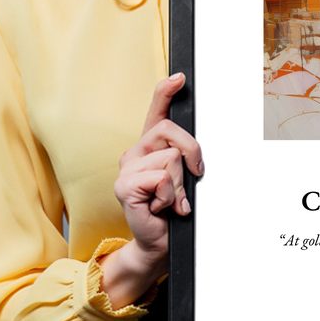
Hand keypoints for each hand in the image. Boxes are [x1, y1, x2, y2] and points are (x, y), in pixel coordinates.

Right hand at [99, 73, 203, 307]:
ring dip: (180, 185)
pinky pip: (161, 178)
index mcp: (150, 146)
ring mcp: (126, 168)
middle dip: (192, 153)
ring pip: (171, 158)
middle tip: (193, 177)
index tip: (180, 77)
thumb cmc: (173, 209)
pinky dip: (170, 196)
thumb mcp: (184, 178)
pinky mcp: (124, 186)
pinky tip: (161, 208)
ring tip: (171, 200)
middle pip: (171, 131)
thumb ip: (185, 158)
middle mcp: (135, 152)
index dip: (166, 91)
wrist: (159, 242)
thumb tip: (195, 150)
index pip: (156, 111)